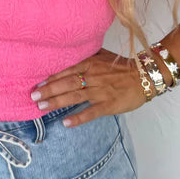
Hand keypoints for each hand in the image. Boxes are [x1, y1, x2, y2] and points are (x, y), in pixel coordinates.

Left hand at [31, 48, 146, 126]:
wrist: (146, 76)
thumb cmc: (122, 67)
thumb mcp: (104, 56)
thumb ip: (87, 56)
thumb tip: (68, 55)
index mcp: (91, 63)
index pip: (67, 70)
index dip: (51, 77)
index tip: (37, 83)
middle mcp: (93, 76)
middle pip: (67, 83)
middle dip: (49, 90)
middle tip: (33, 96)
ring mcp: (100, 91)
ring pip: (75, 96)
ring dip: (57, 102)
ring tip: (42, 107)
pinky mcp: (108, 105)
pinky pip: (91, 112)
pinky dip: (78, 118)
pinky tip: (66, 123)